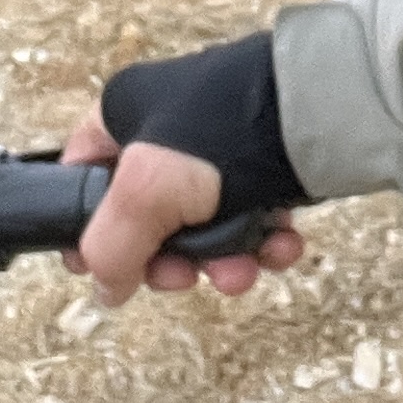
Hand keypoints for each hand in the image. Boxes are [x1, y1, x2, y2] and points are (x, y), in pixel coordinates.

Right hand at [60, 111, 307, 303]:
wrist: (317, 113)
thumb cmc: (224, 129)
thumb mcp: (145, 191)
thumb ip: (112, 246)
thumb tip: (107, 289)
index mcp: (124, 113)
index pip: (85, 175)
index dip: (88, 228)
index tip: (108, 271)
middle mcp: (168, 128)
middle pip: (147, 215)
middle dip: (171, 259)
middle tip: (184, 277)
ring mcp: (217, 149)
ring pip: (203, 225)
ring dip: (221, 261)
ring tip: (241, 273)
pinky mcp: (262, 165)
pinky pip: (249, 217)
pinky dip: (261, 241)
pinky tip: (278, 248)